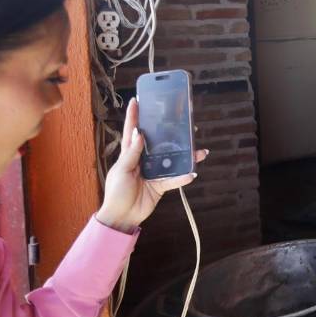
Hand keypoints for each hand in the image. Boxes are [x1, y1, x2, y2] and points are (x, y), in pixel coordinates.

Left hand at [97, 98, 207, 232]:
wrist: (121, 217)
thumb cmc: (116, 192)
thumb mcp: (122, 170)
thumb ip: (132, 153)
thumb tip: (139, 133)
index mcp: (129, 153)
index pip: (132, 131)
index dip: (134, 115)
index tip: (136, 99)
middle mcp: (143, 160)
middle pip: (158, 142)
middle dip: (170, 132)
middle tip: (184, 122)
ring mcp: (153, 172)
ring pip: (172, 159)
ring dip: (185, 155)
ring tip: (199, 149)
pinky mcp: (160, 185)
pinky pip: (174, 179)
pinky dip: (183, 177)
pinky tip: (192, 172)